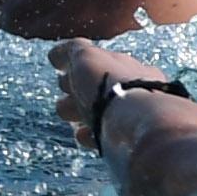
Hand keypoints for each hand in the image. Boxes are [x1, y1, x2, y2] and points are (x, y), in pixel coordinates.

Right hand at [51, 39, 166, 149]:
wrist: (139, 126)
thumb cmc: (111, 87)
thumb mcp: (87, 57)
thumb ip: (72, 51)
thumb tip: (56, 55)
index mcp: (131, 68)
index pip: (101, 64)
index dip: (77, 68)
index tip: (60, 74)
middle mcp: (139, 91)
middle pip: (101, 89)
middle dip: (77, 92)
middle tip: (65, 96)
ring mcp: (136, 118)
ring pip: (102, 113)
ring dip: (82, 114)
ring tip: (70, 117)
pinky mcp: (131, 144)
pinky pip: (107, 138)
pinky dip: (92, 136)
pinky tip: (84, 136)